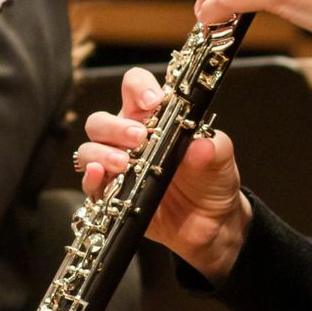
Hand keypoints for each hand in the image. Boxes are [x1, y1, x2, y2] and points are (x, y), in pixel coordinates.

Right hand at [77, 67, 251, 284]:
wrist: (211, 224)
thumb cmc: (212, 182)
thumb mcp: (221, 161)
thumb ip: (215, 149)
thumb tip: (201, 145)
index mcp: (154, 119)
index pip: (135, 88)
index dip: (138, 87)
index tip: (153, 100)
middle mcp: (129, 139)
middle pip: (102, 120)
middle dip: (116, 126)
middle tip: (138, 137)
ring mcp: (118, 166)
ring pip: (90, 148)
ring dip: (101, 152)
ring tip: (124, 163)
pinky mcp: (112, 194)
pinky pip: (91, 183)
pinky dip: (90, 178)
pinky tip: (100, 176)